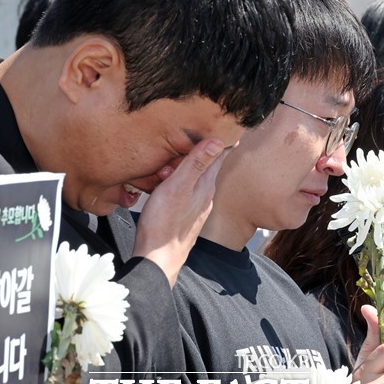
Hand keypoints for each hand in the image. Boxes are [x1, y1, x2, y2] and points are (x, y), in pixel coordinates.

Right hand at [132, 138, 227, 285]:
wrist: (157, 261)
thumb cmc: (164, 225)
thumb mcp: (177, 187)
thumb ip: (195, 164)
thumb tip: (218, 141)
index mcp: (205, 186)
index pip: (219, 155)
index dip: (221, 138)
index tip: (226, 122)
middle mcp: (205, 197)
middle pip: (207, 166)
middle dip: (200, 150)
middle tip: (193, 134)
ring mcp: (195, 208)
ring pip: (195, 179)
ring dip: (186, 167)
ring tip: (173, 158)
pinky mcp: (184, 217)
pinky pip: (185, 192)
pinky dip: (179, 182)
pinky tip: (166, 183)